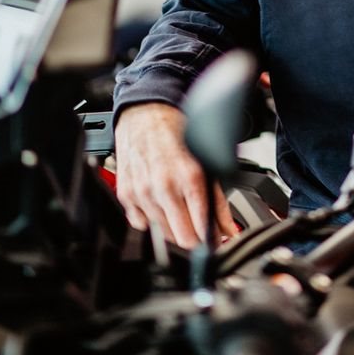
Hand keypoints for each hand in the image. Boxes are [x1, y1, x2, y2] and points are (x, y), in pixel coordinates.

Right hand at [114, 102, 236, 248]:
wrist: (145, 114)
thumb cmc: (177, 131)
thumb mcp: (206, 160)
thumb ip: (218, 199)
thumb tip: (227, 229)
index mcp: (189, 177)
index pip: (200, 229)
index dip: (210, 241)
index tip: (215, 241)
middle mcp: (163, 186)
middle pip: (181, 238)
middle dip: (194, 238)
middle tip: (200, 228)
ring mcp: (142, 192)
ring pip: (162, 233)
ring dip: (174, 226)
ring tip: (179, 205)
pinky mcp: (126, 194)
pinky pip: (141, 223)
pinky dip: (152, 218)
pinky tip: (160, 201)